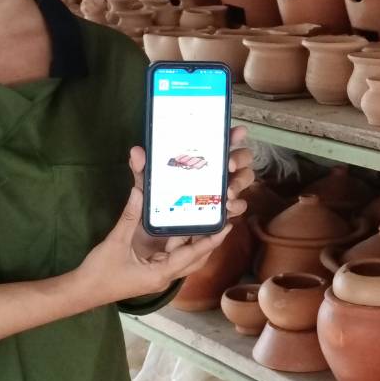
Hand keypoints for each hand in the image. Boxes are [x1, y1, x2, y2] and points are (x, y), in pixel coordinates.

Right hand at [72, 128, 256, 307]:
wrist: (82, 292)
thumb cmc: (100, 272)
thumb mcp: (115, 242)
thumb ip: (130, 216)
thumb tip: (140, 190)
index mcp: (161, 273)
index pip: (194, 255)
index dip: (211, 240)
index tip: (227, 225)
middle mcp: (165, 277)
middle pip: (195, 258)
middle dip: (209, 240)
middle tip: (221, 219)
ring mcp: (158, 275)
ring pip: (184, 257)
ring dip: (194, 241)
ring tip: (206, 219)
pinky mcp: (151, 272)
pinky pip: (171, 256)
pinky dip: (179, 243)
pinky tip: (182, 227)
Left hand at [128, 125, 254, 259]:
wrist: (151, 248)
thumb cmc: (151, 210)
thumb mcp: (146, 189)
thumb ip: (142, 172)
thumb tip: (136, 151)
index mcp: (199, 161)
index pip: (220, 142)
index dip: (231, 135)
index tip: (238, 132)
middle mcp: (215, 173)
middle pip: (240, 159)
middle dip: (239, 159)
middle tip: (229, 165)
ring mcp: (221, 192)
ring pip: (243, 181)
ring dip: (239, 183)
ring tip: (228, 192)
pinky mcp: (222, 213)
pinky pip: (237, 208)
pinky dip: (237, 207)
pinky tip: (228, 209)